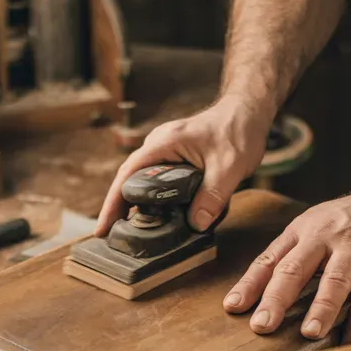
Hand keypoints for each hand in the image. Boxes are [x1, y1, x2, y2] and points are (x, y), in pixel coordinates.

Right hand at [96, 95, 272, 235]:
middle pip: (129, 180)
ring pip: (142, 182)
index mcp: (164, 143)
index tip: (102, 227)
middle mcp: (158, 146)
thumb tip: (196, 224)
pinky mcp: (174, 159)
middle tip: (113, 238)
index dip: (113, 203)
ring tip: (130, 234)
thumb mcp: (230, 166)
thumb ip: (213, 195)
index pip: (128, 174)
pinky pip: (157, 181)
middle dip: (119, 209)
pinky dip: (153, 200)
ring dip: (136, 206)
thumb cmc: (238, 129)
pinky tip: (157, 218)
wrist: (248, 112)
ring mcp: (165, 152)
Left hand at [224, 185, 350, 343]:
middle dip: (275, 299)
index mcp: (303, 231)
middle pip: (295, 269)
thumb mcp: (319, 227)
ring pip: (334, 281)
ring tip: (309, 333)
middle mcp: (325, 237)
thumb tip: (264, 295)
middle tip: (261, 326)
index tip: (232, 308)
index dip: (249, 285)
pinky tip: (348, 343)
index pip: (269, 259)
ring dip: (321, 309)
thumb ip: (295, 256)